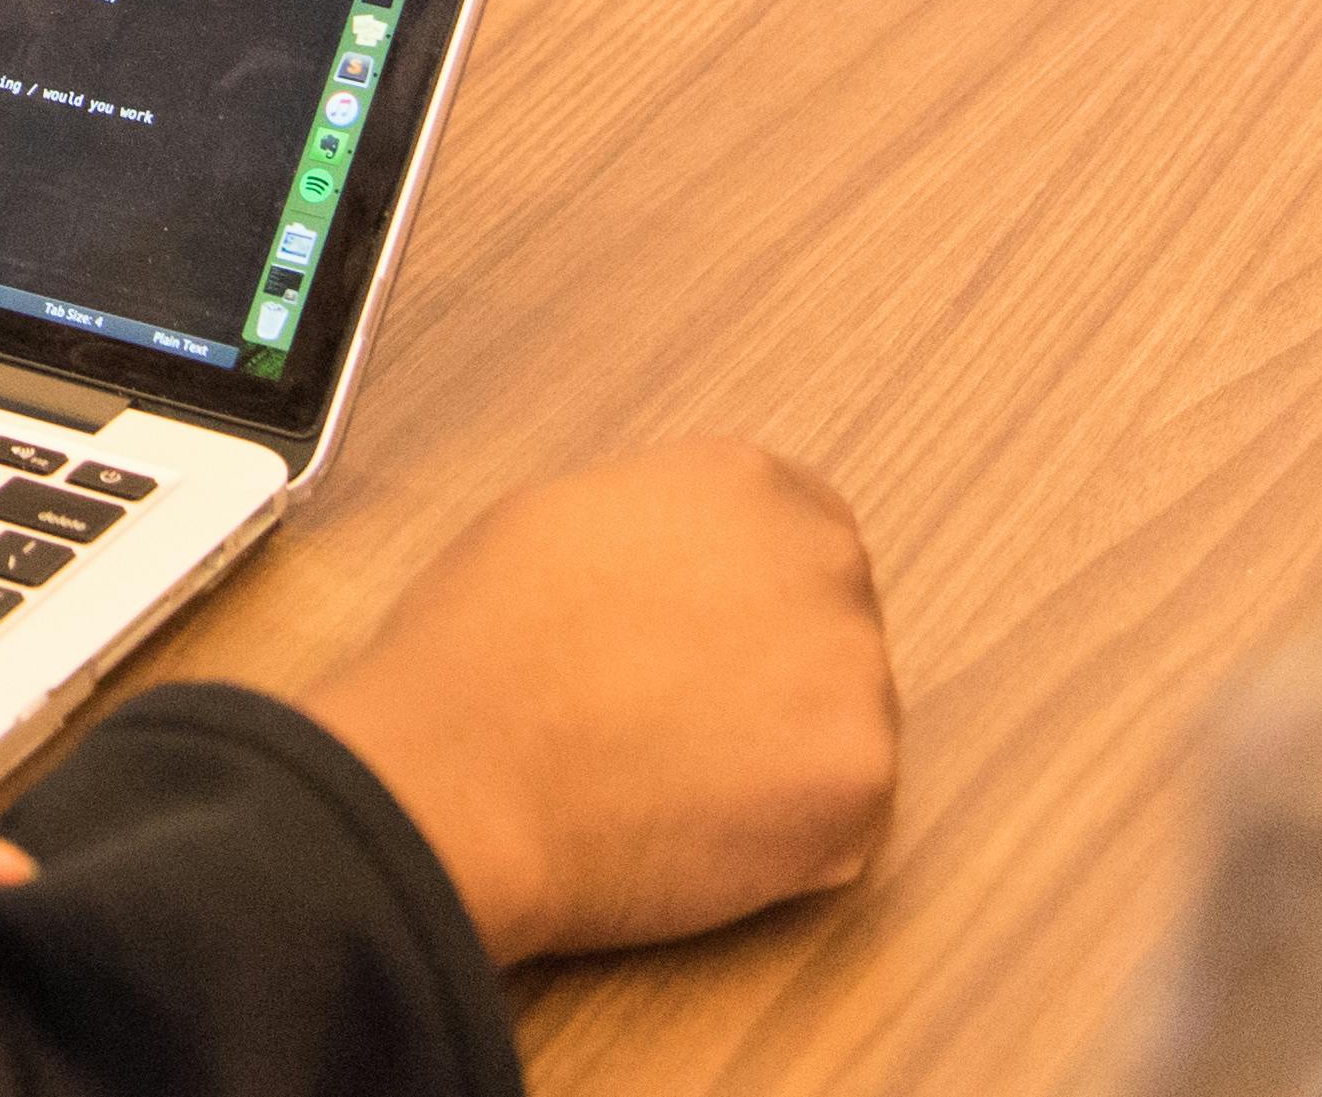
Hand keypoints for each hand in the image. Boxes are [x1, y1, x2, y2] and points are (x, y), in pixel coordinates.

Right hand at [293, 438, 897, 965]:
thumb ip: (661, 533)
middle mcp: (820, 562)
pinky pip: (842, 818)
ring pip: (843, 723)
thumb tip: (687, 573)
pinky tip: (693, 831)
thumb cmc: (478, 651)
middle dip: (779, 670)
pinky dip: (787, 838)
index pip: (802, 528)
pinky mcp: (858, 785)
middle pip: (834, 622)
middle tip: (685, 719)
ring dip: (783, 755)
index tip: (716, 639)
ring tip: (671, 780)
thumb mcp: (558, 522)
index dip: (754, 592)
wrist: (463, 779)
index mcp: (742, 484)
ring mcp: (855, 676)